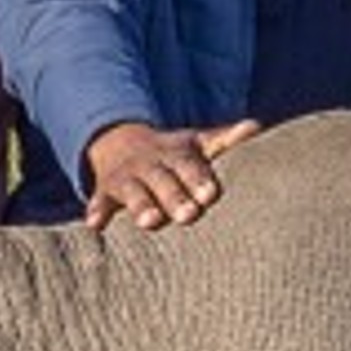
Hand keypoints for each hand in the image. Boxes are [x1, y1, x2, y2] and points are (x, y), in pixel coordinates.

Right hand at [81, 119, 259, 231]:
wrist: (120, 143)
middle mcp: (151, 165)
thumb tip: (255, 127)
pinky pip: (99, 201)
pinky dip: (96, 211)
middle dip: (175, 198)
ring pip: (134, 193)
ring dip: (141, 206)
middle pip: (163, 182)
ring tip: (150, 222)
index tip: (210, 194)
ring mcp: (127, 178)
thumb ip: (224, 139)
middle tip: (189, 216)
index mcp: (176, 154)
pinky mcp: (106, 191)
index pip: (189, 166)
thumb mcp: (195, 144)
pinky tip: (94, 224)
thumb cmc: (172, 155)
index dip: (199, 179)